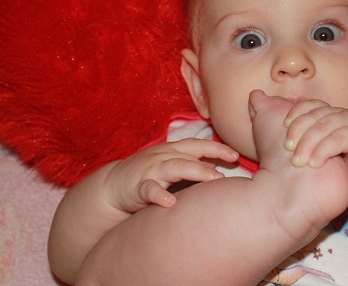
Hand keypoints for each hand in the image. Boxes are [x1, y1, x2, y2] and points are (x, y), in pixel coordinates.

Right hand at [103, 139, 238, 213]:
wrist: (111, 186)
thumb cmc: (148, 175)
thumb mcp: (169, 165)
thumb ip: (191, 165)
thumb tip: (223, 171)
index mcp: (171, 150)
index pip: (197, 144)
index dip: (217, 147)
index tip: (236, 155)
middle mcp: (162, 156)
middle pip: (190, 153)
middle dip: (211, 157)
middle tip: (231, 165)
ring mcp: (149, 170)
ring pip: (174, 167)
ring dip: (195, 171)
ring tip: (213, 178)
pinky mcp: (136, 187)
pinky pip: (149, 190)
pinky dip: (160, 195)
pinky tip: (170, 202)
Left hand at [283, 102, 347, 194]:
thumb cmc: (342, 165)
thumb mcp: (319, 151)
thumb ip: (302, 141)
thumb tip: (275, 134)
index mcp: (329, 113)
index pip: (308, 105)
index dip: (295, 113)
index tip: (282, 127)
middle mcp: (340, 115)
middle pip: (314, 115)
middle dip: (298, 130)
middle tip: (287, 148)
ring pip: (325, 126)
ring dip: (309, 143)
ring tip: (298, 161)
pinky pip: (340, 139)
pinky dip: (324, 150)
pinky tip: (314, 163)